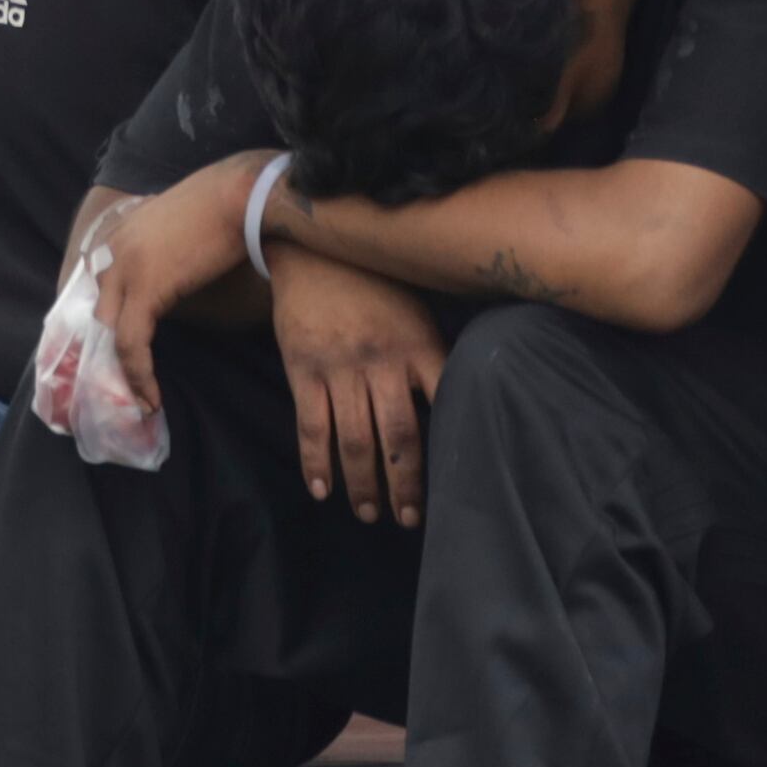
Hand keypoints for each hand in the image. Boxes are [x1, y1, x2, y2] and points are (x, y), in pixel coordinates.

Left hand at [88, 153, 276, 418]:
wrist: (243, 194)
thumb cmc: (225, 209)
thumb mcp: (178, 233)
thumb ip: (161, 258)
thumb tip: (168, 284)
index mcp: (115, 238)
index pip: (95, 293)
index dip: (101, 331)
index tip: (110, 363)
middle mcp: (110, 252)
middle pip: (94, 316)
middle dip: (101, 357)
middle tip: (112, 393)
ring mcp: (123, 269)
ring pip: (110, 335)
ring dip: (121, 375)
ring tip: (138, 404)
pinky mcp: (145, 288)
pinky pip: (131, 343)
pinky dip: (138, 375)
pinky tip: (151, 398)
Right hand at [269, 249, 446, 523]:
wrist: (314, 246)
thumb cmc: (377, 281)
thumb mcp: (418, 309)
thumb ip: (433, 355)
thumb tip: (463, 403)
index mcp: (418, 346)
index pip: (445, 406)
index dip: (450, 451)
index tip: (460, 486)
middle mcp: (381, 361)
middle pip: (399, 436)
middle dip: (406, 485)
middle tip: (410, 520)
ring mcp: (339, 366)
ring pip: (354, 439)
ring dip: (362, 483)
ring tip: (369, 514)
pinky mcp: (303, 368)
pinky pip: (310, 424)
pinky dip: (315, 461)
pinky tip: (322, 490)